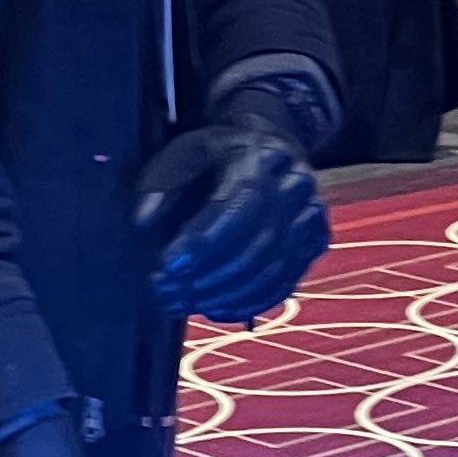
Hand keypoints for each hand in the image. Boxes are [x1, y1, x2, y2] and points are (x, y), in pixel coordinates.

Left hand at [135, 87, 329, 322]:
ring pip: (273, 269)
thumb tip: (143, 218)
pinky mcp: (314, 245)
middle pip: (260, 242)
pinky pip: (285, 284)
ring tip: (182, 303)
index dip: (207, 239)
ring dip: (225, 294)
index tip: (168, 265)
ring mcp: (311, 219)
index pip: (242, 203)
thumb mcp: (187, 149)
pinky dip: (248, 303)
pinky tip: (214, 309)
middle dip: (211, 275)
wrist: (272, 147)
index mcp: (264, 157)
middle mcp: (296, 188)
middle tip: (168, 291)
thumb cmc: (222, 152)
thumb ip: (162, 179)